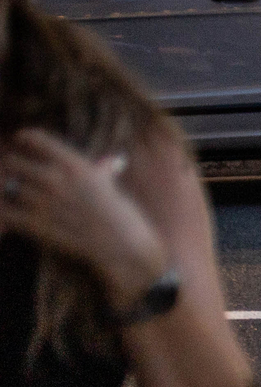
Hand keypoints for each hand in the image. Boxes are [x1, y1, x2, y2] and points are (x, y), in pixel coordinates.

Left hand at [0, 129, 169, 311]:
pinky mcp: (35, 225)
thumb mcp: (112, 187)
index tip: (21, 141)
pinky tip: (7, 214)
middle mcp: (56, 180)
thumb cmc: (123, 217)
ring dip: (7, 190)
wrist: (122, 248)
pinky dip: (2, 211)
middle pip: (13, 162)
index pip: (37, 140)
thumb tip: (112, 160)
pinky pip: (4, 211)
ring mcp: (44, 203)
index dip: (25, 138)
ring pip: (7, 186)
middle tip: (13, 172)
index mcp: (76, 166)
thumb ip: (104, 171)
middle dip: (11, 166)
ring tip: (11, 194)